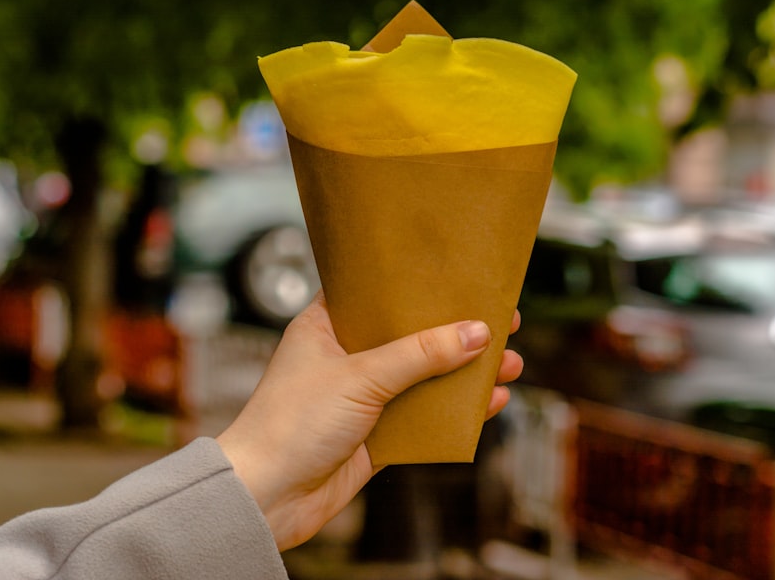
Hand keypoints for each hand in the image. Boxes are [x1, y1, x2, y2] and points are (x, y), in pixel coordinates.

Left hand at [216, 292, 523, 550]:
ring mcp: (361, 397)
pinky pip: (424, 417)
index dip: (420, 282)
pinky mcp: (375, 435)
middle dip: (457, 330)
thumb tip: (476, 332)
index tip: (463, 275)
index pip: (378, 290)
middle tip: (502, 321)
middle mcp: (345, 356)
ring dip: (465, 372)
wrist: (265, 498)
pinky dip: (455, 411)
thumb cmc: (289, 425)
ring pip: (424, 377)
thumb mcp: (361, 377)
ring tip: (509, 364)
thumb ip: (420, 353)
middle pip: (412, 334)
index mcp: (326, 325)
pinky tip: (489, 403)